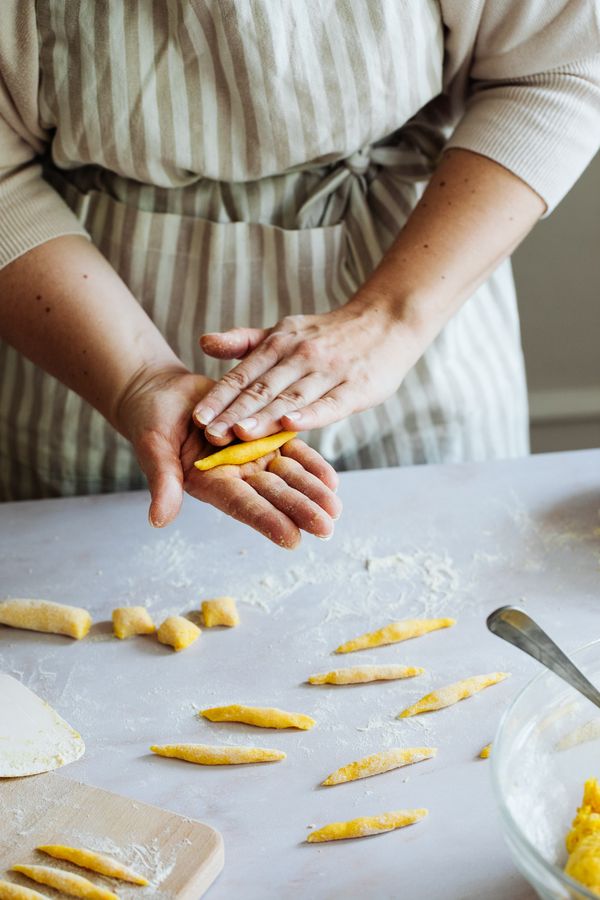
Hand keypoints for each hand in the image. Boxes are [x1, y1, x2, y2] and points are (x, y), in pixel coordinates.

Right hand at [115, 366, 340, 547]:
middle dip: (300, 510)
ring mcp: (251, 457)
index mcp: (210, 483)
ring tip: (335, 507)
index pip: (242, 504)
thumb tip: (157, 519)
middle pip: (272, 495)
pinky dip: (311, 464)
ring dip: (311, 492)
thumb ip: (163, 482)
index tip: (292, 538)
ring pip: (287, 477)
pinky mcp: (263, 436)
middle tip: (327, 526)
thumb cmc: (149, 422)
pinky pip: (291, 450)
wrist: (160, 393)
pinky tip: (332, 479)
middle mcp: (235, 475)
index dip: (267, 520)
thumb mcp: (154, 449)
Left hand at [193, 298, 422, 445]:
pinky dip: (310, 414)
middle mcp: (300, 355)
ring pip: (291, 397)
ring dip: (265, 416)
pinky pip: (330, 403)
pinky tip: (291, 425)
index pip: (244, 375)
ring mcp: (329, 371)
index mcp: (279, 344)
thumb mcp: (284, 330)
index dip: (220, 397)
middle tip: (210, 436)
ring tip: (241, 434)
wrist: (386, 321)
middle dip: (234, 413)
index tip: (198, 418)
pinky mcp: (357, 386)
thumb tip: (203, 343)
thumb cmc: (329, 334)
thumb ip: (244, 342)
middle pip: (262, 389)